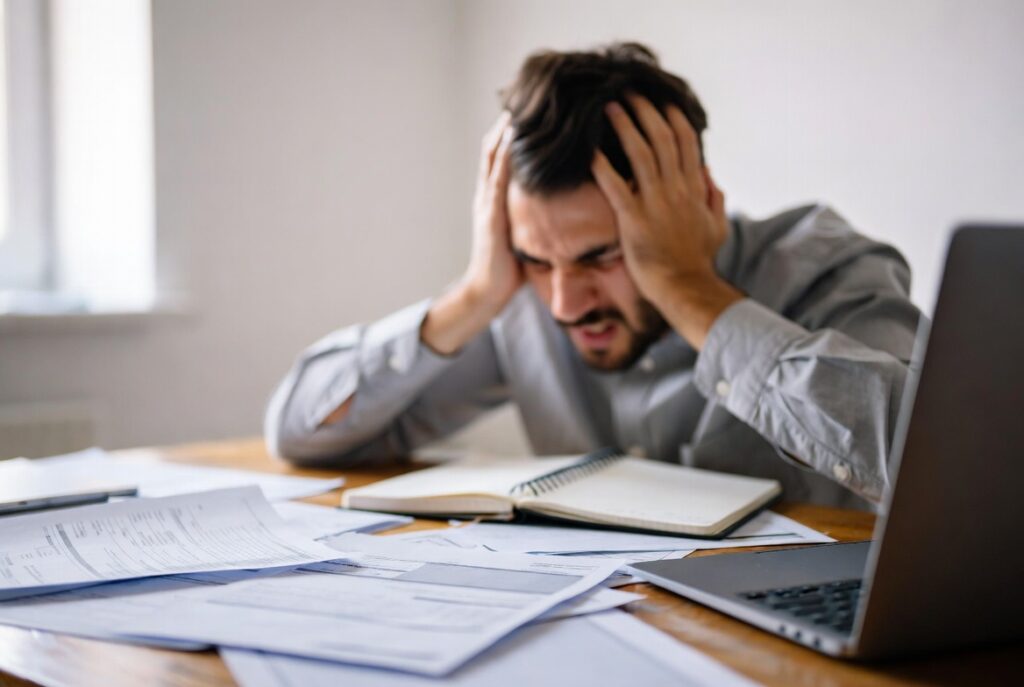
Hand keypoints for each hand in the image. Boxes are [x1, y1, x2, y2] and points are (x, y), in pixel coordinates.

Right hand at [421, 113, 521, 354]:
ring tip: (519, 107)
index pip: (503, 155)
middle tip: (526, 95)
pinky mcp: (491, 216)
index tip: (530, 108)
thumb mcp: (525, 236)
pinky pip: (498, 181)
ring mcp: (486, 203)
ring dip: (505, 132)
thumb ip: (536, 216)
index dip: (513, 130)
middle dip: (508, 121)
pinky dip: (506, 159)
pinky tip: (516, 141)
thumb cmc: (509, 270)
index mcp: (496, 198)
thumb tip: (561, 206)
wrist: (486, 294)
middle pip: (495, 147)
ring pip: (494, 158)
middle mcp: (487, 195)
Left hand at [591, 95, 741, 348]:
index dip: (673, 118)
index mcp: (693, 188)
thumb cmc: (698, 260)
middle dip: (645, 111)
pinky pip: (615, 186)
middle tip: (628, 93)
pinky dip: (601, 166)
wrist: (684, 286)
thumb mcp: (717, 226)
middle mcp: (675, 189)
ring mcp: (654, 202)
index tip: (661, 102)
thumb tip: (709, 173)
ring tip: (609, 107)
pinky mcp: (633, 219)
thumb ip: (714, 198)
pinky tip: (589, 151)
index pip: (685, 142)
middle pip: (661, 137)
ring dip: (624, 126)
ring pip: (640, 152)